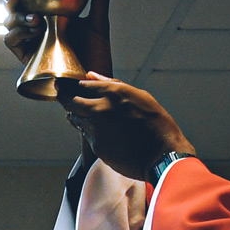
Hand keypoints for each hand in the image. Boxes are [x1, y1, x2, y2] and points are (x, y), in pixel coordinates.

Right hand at [1, 0, 112, 76]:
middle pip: (13, 6)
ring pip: (8, 21)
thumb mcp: (98, 21)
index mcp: (48, 13)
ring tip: (35, 19)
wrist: (95, 80)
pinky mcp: (26, 55)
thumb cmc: (96, 52)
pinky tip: (34, 31)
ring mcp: (30, 39)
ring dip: (17, 16)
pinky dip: (18, 32)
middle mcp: (36, 24)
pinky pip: (11, 40)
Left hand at [64, 72, 195, 180]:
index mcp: (113, 93)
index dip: (75, 87)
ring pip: (75, 119)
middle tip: (66, 100)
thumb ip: (112, 84)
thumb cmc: (156, 124)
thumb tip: (91, 76)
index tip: (72, 88)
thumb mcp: (140, 96)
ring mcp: (96, 129)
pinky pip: (86, 136)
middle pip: (70, 102)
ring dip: (78, 117)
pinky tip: (104, 133)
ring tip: (89, 118)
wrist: (163, 154)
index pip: (82, 86)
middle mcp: (100, 109)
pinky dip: (90, 132)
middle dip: (67, 100)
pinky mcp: (96, 146)